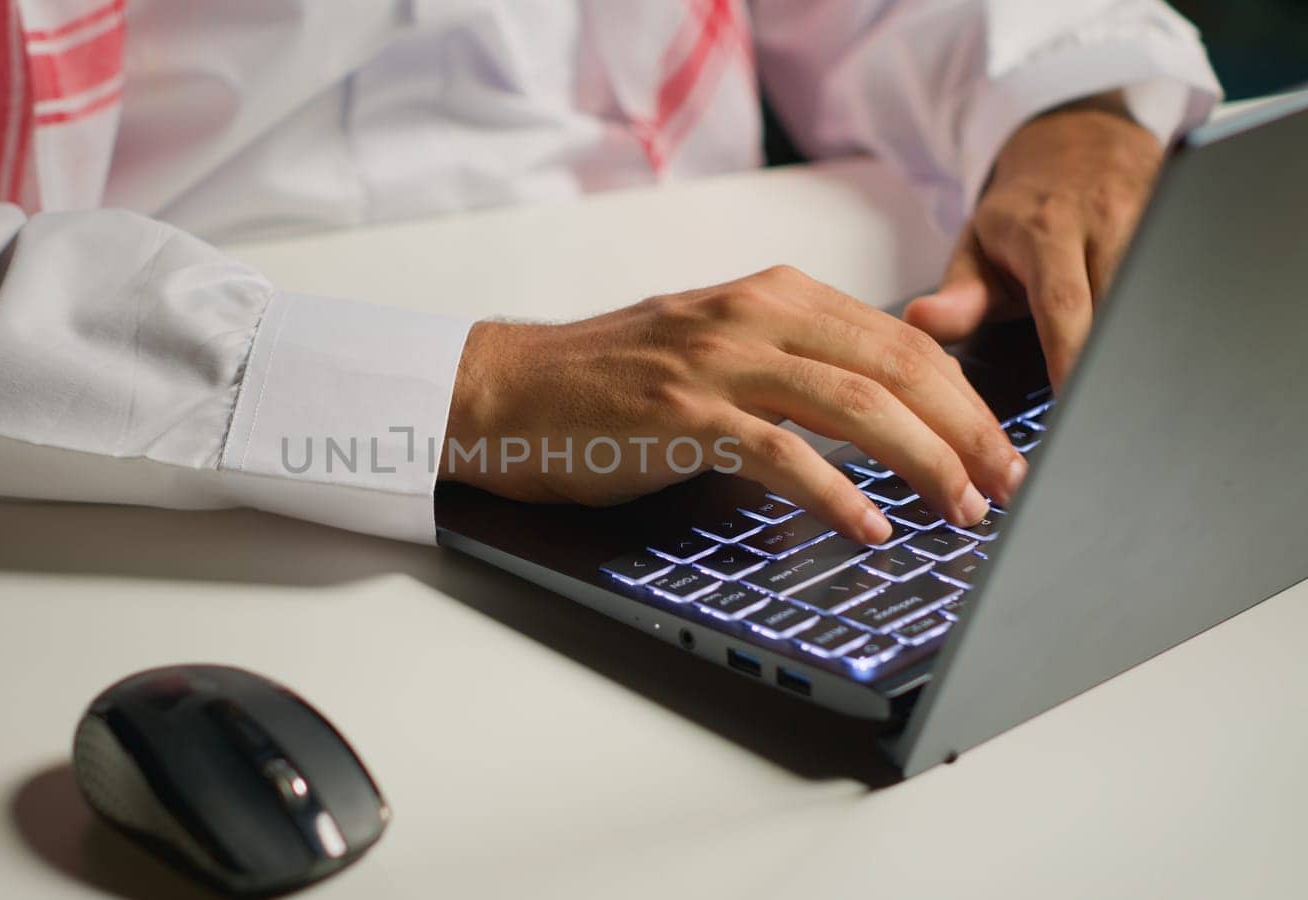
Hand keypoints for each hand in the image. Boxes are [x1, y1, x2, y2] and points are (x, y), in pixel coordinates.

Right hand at [443, 266, 1027, 543]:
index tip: (999, 446)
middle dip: (965, 430)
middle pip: (896, 365)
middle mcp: (751, 314)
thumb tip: (884, 413)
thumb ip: (792, 362)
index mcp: (771, 294)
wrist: (505, 391)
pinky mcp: (680, 414)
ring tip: (959, 509)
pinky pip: (781, 453)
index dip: (964, 395)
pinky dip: (836, 494)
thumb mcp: (714, 346)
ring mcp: (715, 361)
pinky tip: (868, 527)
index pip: (901, 336)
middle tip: (1005, 484)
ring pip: (855, 403)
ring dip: (922, 462)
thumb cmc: (608, 380)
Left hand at [905, 92, 1164, 386]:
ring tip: (1127, 401)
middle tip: (1099, 418)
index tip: (1072, 403)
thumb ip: (957, 296)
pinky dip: (1166, 328)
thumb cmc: (1023, 211)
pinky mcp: (1182, 231)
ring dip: (1144, 350)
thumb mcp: (978, 247)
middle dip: (1113, 364)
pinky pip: (1178, 288)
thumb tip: (918, 322)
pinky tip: (1154, 365)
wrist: (1080, 141)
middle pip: (1121, 308)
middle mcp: (1108, 223)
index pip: (1063, 303)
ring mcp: (1155, 223)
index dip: (1069, 357)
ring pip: (1156, 301)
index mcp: (1049, 231)